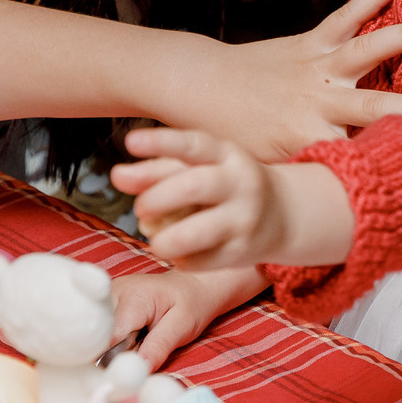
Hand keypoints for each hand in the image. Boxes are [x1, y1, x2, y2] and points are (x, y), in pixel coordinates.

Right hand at [109, 265, 268, 369]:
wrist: (193, 284)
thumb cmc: (191, 303)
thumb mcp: (183, 327)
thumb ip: (159, 347)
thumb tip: (137, 371)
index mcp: (134, 298)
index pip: (109, 336)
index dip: (113, 359)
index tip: (121, 376)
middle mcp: (115, 291)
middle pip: (98, 333)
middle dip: (112, 352)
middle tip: (135, 355)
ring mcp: (108, 294)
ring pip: (96, 330)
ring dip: (110, 344)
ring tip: (135, 341)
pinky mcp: (106, 300)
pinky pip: (99, 325)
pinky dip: (110, 337)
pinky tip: (128, 336)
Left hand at [112, 127, 352, 269]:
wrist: (284, 214)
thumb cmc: (225, 185)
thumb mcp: (200, 168)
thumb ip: (158, 169)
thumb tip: (117, 176)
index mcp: (228, 154)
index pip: (193, 145)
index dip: (160, 142)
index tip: (130, 141)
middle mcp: (241, 183)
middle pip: (193, 186)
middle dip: (157, 198)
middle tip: (141, 209)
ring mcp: (245, 219)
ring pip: (197, 232)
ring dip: (165, 240)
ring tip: (155, 241)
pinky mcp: (243, 252)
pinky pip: (202, 261)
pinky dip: (181, 260)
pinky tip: (179, 254)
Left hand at [165, 0, 401, 160]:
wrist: (201, 90)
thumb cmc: (233, 135)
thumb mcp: (270, 167)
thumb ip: (311, 176)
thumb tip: (352, 200)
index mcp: (308, 138)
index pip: (360, 153)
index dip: (396, 159)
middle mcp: (317, 101)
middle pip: (372, 106)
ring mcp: (315, 67)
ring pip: (364, 50)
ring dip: (398, 37)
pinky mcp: (309, 42)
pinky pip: (344, 18)